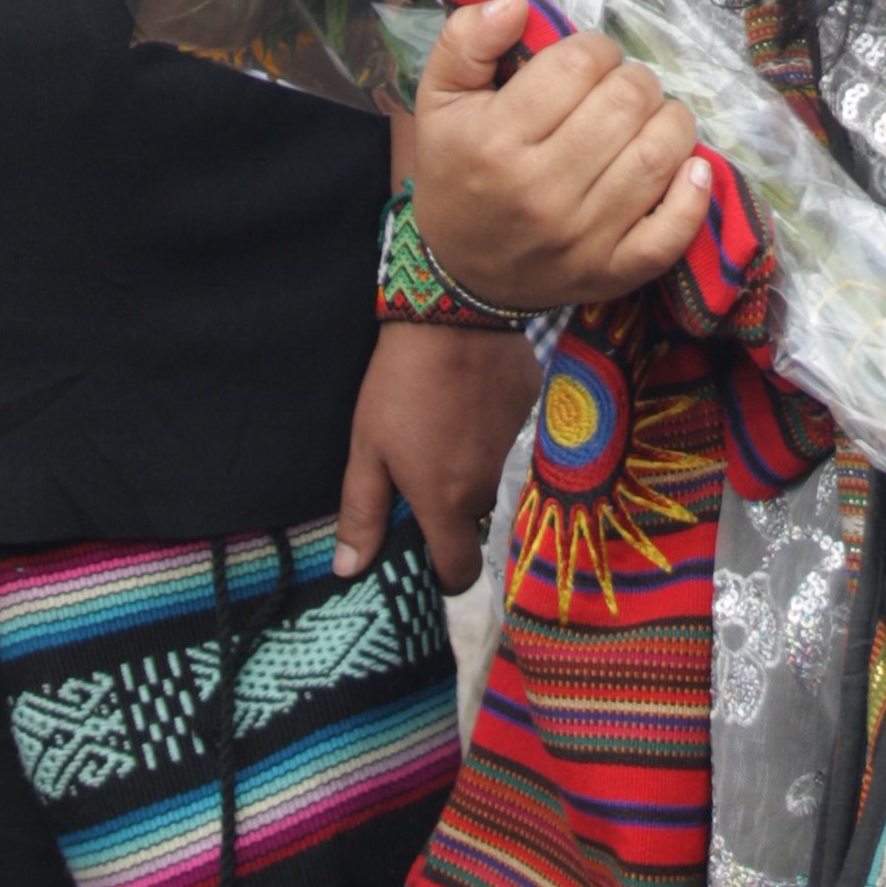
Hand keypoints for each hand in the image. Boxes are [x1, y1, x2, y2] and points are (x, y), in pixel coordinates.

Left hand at [333, 318, 540, 590]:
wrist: (455, 312)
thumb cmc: (401, 384)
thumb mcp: (368, 448)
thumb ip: (362, 514)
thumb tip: (348, 571)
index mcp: (446, 503)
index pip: (459, 573)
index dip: (443, 574)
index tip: (428, 553)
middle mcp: (491, 487)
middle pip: (478, 524)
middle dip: (457, 513)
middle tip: (431, 475)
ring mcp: (520, 451)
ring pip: (501, 483)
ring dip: (480, 472)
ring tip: (452, 432)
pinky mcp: (537, 413)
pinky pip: (519, 443)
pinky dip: (499, 435)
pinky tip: (476, 404)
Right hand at [412, 0, 710, 314]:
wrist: (463, 272)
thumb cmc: (458, 171)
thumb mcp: (440, 100)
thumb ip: (467, 40)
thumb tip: (515, 0)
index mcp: (496, 141)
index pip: (578, 64)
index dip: (594, 48)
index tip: (585, 63)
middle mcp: (541, 191)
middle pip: (628, 101)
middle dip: (632, 80)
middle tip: (616, 90)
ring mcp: (582, 237)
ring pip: (660, 153)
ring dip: (669, 121)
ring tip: (648, 120)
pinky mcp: (613, 272)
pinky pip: (674, 230)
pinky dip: (694, 192)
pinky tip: (688, 168)